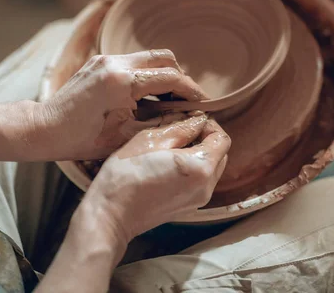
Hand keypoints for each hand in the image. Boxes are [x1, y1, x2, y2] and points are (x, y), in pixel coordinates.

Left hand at [35, 50, 207, 160]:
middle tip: (188, 100)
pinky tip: (148, 96)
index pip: (170, 78)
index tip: (204, 103)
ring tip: (170, 99)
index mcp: (121, 81)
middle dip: (180, 78)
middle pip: (164, 58)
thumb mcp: (126, 136)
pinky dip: (147, 74)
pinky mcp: (100, 61)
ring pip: (150, 57)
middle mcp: (115, 63)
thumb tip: (188, 117)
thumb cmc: (81, 140)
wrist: (43, 129)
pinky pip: (134, 61)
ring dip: (164, 74)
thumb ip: (160, 122)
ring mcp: (106, 58)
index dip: (191, 90)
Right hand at [78, 113, 229, 244]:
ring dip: (200, 154)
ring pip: (212, 169)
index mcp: (201, 168)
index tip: (190, 121)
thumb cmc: (126, 174)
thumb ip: (181, 127)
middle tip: (181, 132)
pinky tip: (169, 165)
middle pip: (221, 155)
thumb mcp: (151, 139)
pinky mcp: (189, 207)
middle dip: (206, 139)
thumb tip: (198, 119)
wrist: (110, 215)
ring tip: (172, 148)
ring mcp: (199, 200)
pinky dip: (193, 169)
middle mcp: (207, 187)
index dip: (209, 125)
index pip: (222, 139)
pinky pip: (201, 181)